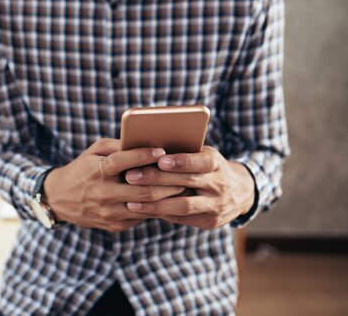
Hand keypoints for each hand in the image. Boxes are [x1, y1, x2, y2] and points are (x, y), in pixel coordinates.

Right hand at [43, 138, 186, 231]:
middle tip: (185, 174)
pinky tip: (169, 200)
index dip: (142, 156)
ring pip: (145, 207)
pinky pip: (141, 217)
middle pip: (141, 190)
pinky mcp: (114, 225)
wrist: (60, 199)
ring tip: (183, 187)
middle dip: (166, 182)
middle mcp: (102, 193)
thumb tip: (145, 142)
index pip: (121, 162)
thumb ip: (118, 146)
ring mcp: (108, 212)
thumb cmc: (84, 168)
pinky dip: (157, 208)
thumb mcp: (94, 152)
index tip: (161, 151)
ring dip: (166, 197)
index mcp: (96, 171)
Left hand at [125, 146, 254, 228]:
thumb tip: (149, 149)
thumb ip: (183, 153)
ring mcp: (217, 206)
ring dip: (155, 205)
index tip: (160, 160)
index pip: (201, 162)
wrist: (240, 192)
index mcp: (217, 164)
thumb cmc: (208, 167)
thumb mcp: (203, 154)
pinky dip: (161, 214)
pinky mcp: (211, 222)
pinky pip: (182, 219)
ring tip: (131, 202)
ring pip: (183, 206)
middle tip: (131, 177)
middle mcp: (220, 185)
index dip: (181, 161)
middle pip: (187, 183)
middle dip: (157, 180)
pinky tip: (142, 212)